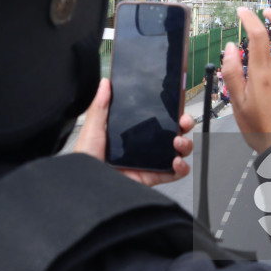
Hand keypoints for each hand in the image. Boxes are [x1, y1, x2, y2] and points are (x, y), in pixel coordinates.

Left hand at [75, 78, 194, 185]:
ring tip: (178, 142)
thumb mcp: (92, 129)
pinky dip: (182, 168)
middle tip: (183, 122)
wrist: (86, 186)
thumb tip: (105, 83)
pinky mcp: (153, 177)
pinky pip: (175, 174)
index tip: (176, 105)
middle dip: (185, 125)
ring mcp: (151, 162)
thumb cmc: (85, 160)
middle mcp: (146, 147)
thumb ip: (100, 106)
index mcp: (134, 133)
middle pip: (175, 132)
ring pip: (179, 151)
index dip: (171, 112)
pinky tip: (176, 162)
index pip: (159, 119)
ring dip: (185, 144)